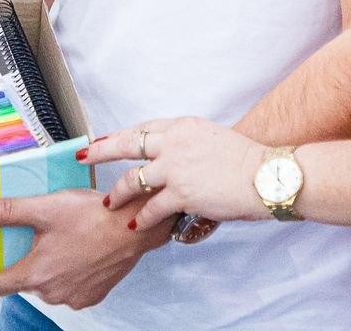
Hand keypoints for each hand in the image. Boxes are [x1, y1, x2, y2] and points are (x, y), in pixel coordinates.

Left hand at [0, 188, 167, 308]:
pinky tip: (75, 249)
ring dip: (45, 265)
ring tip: (55, 238)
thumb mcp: (46, 207)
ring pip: (46, 283)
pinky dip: (66, 270)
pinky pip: (68, 286)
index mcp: (36, 273)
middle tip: (24, 236)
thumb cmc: (95, 217)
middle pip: (22, 280)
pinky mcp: (91, 295)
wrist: (136, 227)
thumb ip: (9, 211)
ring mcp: (72, 297)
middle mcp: (52, 292)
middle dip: (19, 260)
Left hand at [84, 118, 268, 231]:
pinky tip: (134, 224)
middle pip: (127, 144)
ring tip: (107, 203)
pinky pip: (151, 208)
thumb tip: (172, 154)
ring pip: (132, 179)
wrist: (267, 176)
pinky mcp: (181, 193)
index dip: (119, 136)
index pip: (142, 128)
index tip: (103, 140)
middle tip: (84, 156)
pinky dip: (141, 217)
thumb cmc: (246, 160)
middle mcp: (174, 143)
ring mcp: (175, 168)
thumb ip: (187, 144)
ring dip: (117, 193)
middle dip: (100, 152)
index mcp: (182, 126)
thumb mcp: (211, 137)